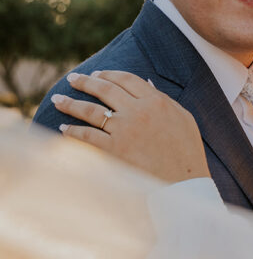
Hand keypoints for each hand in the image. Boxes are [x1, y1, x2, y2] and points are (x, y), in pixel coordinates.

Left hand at [53, 70, 210, 183]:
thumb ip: (164, 99)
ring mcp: (124, 130)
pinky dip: (73, 131)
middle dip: (84, 82)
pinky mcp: (114, 149)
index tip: (96, 74)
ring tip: (58, 100)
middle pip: (104, 89)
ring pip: (90, 110)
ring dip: (70, 103)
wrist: (184, 184)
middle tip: (71, 79)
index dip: (108, 74)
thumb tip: (146, 83)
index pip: (126, 79)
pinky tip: (64, 128)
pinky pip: (87, 136)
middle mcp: (138, 111)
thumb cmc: (187, 152)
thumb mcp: (183, 119)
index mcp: (156, 101)